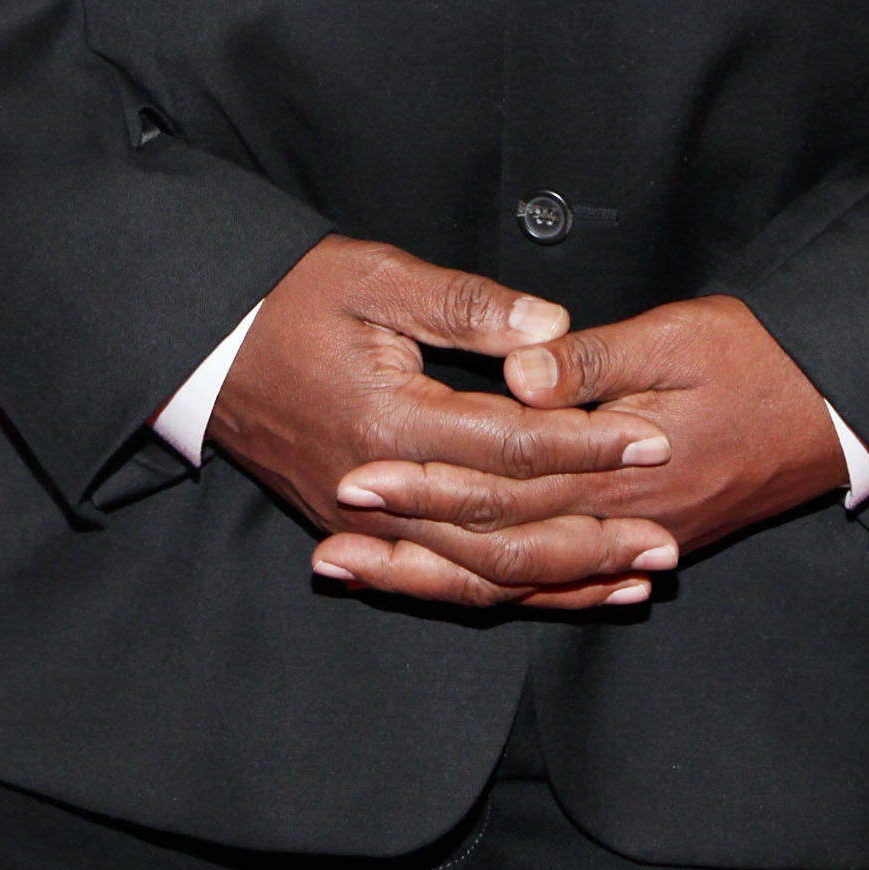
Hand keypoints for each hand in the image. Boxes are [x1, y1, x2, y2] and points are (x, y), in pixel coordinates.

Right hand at [208, 234, 675, 609]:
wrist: (203, 346)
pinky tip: (557, 591)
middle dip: (591, 537)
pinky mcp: (357, 537)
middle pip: (503, 533)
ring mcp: (363, 527)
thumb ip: (465, 305)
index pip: (511, 449)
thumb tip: (551, 328)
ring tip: (633, 578)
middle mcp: (376, 492)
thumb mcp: (375, 277)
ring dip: (561, 579)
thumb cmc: (289, 298)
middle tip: (666, 537)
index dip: (586, 445)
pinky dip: (505, 592)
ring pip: (477, 575)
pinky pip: (442, 582)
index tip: (652, 439)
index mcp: (388, 423)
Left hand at [313, 294, 847, 607]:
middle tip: (332, 537)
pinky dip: (503, 589)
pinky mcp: (645, 541)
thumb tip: (519, 373)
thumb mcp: (680, 336)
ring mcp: (636, 540)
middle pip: (499, 544)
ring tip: (364, 570)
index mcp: (623, 467)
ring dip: (439, 578)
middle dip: (412, 541)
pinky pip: (561, 584)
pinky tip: (455, 585)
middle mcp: (622, 522)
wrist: (836, 409)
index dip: (428, 480)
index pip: (504, 483)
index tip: (359, 470)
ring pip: (522, 579)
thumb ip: (595, 360)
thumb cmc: (760, 357)